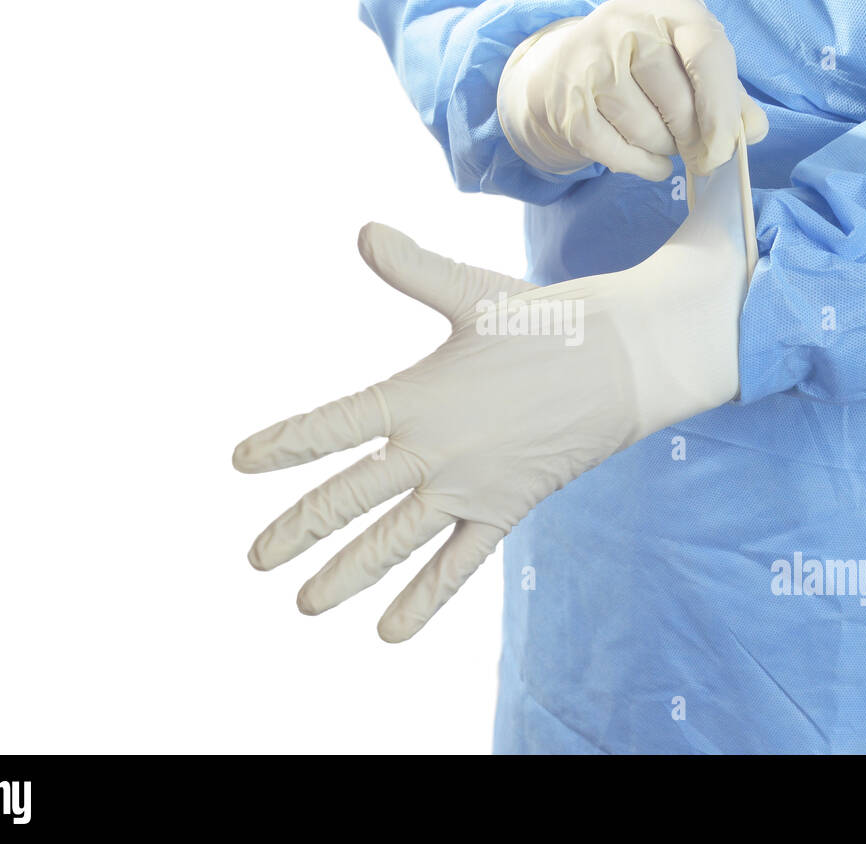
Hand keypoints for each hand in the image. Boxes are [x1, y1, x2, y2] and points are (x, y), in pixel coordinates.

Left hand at [233, 147, 754, 641]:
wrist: (625, 363)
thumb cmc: (547, 321)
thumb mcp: (475, 292)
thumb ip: (414, 269)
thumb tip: (363, 231)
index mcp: (417, 397)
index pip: (332, 426)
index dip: (283, 444)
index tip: (240, 462)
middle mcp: (434, 451)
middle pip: (349, 498)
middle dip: (297, 529)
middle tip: (254, 559)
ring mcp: (468, 488)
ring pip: (394, 542)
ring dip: (347, 575)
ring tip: (306, 606)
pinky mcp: (503, 510)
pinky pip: (458, 566)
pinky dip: (424, 599)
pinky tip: (390, 633)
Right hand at [496, 0, 767, 179]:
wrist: (560, 72)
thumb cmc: (640, 67)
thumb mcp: (686, 62)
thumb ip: (728, 93)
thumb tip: (753, 130)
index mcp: (668, 6)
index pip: (707, 50)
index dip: (722, 106)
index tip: (725, 147)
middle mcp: (625, 24)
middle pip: (677, 102)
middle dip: (693, 139)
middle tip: (696, 150)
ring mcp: (591, 64)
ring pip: (647, 131)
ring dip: (663, 149)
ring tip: (660, 138)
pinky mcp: (569, 106)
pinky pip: (618, 153)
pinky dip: (641, 166)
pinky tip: (646, 160)